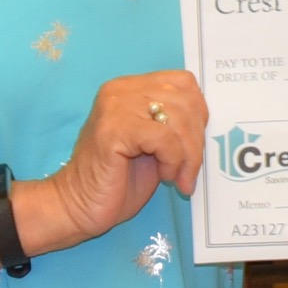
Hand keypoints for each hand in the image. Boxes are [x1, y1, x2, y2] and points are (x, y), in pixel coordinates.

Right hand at [43, 71, 207, 242]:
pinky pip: (164, 137)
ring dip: (188, 154)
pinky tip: (165, 176)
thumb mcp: (155, 143)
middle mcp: (121, 90)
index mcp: (131, 87)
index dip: (199, 112)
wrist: (79, 205)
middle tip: (189, 170)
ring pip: (178, 118)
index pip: (184, 82)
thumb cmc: (119, 180)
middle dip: (196, 139)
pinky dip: (173, 160)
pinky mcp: (113, 130)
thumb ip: (175, 123)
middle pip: (185, 100)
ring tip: (178, 176)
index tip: (194, 145)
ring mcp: (115, 107)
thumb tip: (208, 120)